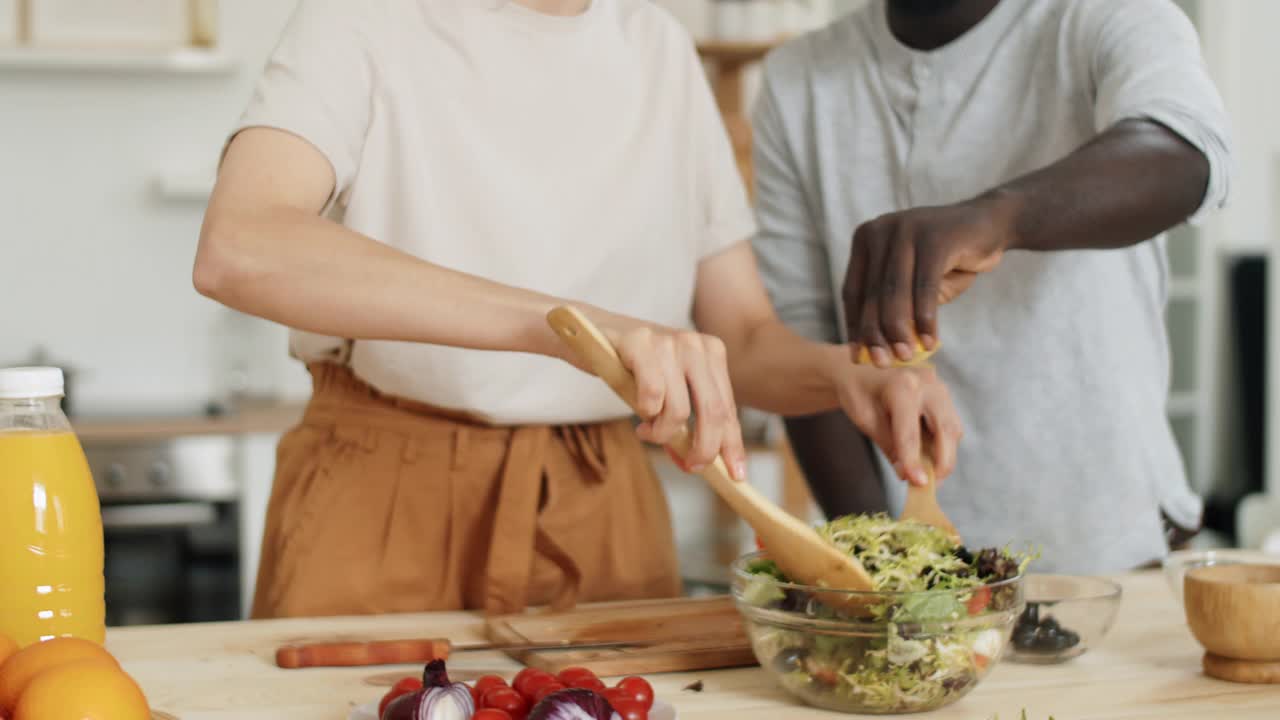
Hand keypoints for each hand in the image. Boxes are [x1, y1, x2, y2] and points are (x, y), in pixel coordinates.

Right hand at [608, 325, 747, 480]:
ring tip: (647, 431)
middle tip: (690, 466)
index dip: (732, 444)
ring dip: (662, 433)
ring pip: (680, 410)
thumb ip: (684, 423)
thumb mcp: (667, 392)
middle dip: (703, 449)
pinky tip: (639, 412)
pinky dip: (645, 413)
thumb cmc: (630, 368)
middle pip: (713, 411)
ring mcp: (668, 341)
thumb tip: (694, 463)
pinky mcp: (640, 343)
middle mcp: (695, 344)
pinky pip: (652, 395)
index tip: (737, 475)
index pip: (727, 407)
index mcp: (711, 353)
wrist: (588, 334)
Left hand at [832, 360, 961, 485]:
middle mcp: (927, 383)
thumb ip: (887, 445)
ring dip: (946, 454)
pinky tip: (930, 457)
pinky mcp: (942, 394)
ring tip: (930, 474)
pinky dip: (944, 443)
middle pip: (945, 429)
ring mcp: (938, 387)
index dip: (914, 461)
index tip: (919, 484)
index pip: (911, 433)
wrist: (859, 368)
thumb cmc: (858, 392)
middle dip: (942, 462)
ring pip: (953, 428)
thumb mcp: (865, 419)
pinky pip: (950, 423)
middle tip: (932, 485)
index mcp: (902, 386)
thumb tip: (906, 474)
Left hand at [842, 195, 1015, 366]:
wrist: (989, 225)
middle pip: (871, 293)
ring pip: (895, 292)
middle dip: (875, 334)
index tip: (857, 357)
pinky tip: (930, 341)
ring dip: (899, 331)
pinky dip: (926, 319)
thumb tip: (870, 352)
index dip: (854, 326)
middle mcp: (880, 230)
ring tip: (907, 356)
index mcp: (866, 239)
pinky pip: (925, 287)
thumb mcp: (912, 284)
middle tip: (882, 363)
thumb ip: (892, 309)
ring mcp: (907, 230)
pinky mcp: (934, 238)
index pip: (853, 291)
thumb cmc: (945, 261)